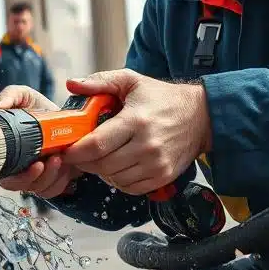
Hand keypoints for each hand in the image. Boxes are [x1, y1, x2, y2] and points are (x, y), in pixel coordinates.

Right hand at [0, 86, 78, 198]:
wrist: (61, 113)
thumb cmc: (37, 107)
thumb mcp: (22, 96)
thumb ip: (8, 97)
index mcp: (6, 153)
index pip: (4, 177)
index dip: (18, 178)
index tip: (35, 165)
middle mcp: (19, 167)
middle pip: (22, 186)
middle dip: (37, 178)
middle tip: (47, 161)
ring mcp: (36, 174)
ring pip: (39, 189)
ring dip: (50, 177)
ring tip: (58, 158)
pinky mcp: (52, 177)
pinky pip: (53, 190)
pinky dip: (61, 181)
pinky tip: (65, 167)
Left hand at [60, 70, 211, 195]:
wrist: (201, 116)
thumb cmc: (162, 98)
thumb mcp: (132, 81)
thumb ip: (100, 81)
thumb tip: (71, 84)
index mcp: (136, 121)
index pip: (97, 145)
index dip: (76, 151)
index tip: (66, 149)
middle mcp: (147, 146)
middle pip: (102, 165)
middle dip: (84, 162)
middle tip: (78, 154)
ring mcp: (156, 164)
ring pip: (114, 179)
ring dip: (101, 171)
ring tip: (101, 157)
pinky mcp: (163, 176)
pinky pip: (130, 188)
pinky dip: (118, 180)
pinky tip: (118, 166)